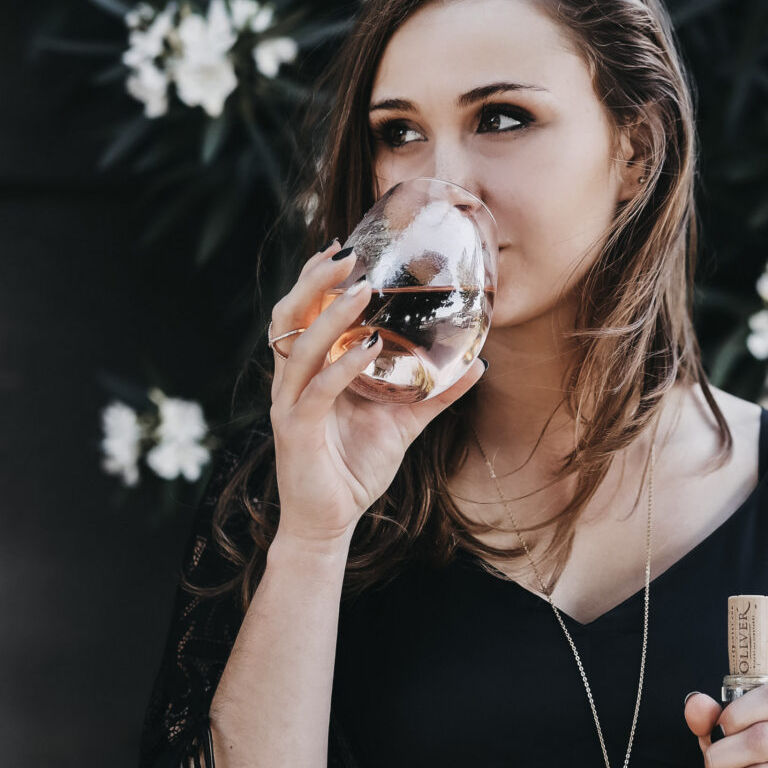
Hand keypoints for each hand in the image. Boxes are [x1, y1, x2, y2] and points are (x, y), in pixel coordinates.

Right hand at [268, 239, 486, 549]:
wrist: (329, 524)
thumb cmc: (354, 470)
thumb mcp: (403, 424)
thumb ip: (434, 393)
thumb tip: (478, 364)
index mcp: (309, 371)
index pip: (302, 312)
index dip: (314, 277)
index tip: (342, 244)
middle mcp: (293, 381)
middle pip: (289, 316)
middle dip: (314, 281)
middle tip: (348, 253)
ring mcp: (290, 404)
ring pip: (299, 347)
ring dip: (330, 316)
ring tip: (361, 291)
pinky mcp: (296, 431)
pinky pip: (317, 390)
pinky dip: (342, 365)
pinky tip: (368, 347)